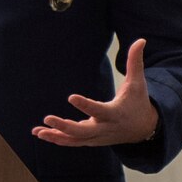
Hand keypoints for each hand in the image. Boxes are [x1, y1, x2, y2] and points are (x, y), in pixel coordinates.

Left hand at [33, 39, 159, 146]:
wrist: (144, 129)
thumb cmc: (138, 102)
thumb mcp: (138, 83)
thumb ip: (135, 62)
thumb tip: (141, 39)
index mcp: (115, 113)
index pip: (98, 110)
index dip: (85, 105)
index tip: (70, 96)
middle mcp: (104, 128)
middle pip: (83, 131)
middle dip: (65, 126)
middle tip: (47, 118)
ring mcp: (97, 137)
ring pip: (75, 140)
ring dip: (56, 136)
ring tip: (38, 131)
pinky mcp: (91, 140)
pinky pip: (72, 142)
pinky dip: (57, 139)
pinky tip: (39, 133)